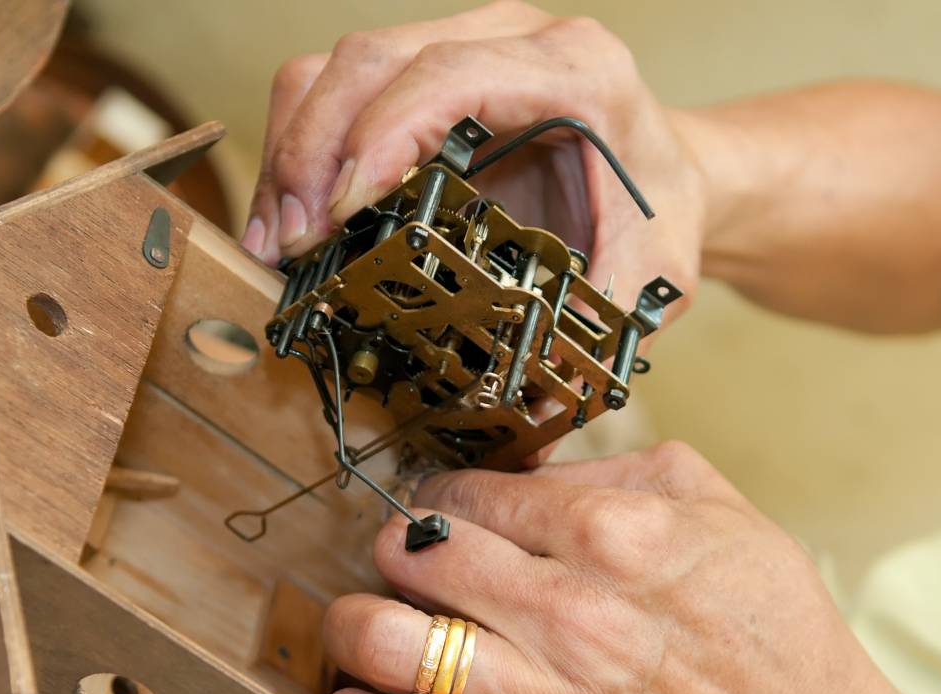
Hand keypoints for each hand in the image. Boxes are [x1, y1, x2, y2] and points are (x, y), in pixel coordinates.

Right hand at [244, 1, 704, 313]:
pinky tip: (292, 222)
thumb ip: (605, 324)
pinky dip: (299, 152)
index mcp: (574, 71)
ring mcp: (459, 47)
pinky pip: (336, 92)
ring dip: (291, 153)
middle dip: (312, 152)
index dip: (381, 136)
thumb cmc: (656, 212)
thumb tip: (539, 406)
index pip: (450, 75)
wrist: (662, 172)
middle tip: (293, 244)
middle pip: (371, 61)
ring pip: (338, 69)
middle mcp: (508, 40)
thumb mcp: (656, 272)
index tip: (342, 214)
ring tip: (278, 243)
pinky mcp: (422, 76)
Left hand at [321, 441, 933, 693]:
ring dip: (357, 627)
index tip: (434, 511)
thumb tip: (513, 466)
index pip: (470, 495)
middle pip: (419, 556)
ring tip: (360, 622)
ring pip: (401, 648)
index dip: (437, 498)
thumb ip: (606, 467)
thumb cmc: (758, 615)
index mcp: (613, 533)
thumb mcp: (709, 499)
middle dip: (392, 548)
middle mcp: (575, 613)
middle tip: (398, 557)